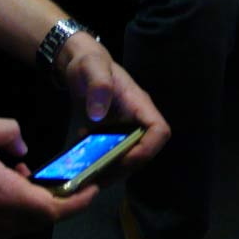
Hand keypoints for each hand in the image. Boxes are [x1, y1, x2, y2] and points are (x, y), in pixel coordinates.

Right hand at [0, 118, 96, 238]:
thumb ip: (9, 131)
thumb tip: (23, 147)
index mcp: (8, 195)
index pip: (56, 207)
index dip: (79, 200)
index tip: (93, 188)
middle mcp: (4, 220)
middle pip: (46, 216)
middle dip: (59, 198)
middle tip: (65, 179)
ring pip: (28, 221)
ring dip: (35, 202)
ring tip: (21, 176)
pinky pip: (12, 226)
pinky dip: (18, 210)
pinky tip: (3, 188)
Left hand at [58, 35, 169, 172]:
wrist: (79, 64)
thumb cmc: (89, 62)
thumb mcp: (91, 67)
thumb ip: (98, 86)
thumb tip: (98, 114)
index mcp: (139, 103)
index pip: (159, 131)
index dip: (148, 148)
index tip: (125, 157)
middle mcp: (136, 119)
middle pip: (144, 150)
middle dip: (125, 166)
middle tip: (101, 175)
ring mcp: (124, 128)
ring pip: (128, 156)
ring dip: (112, 169)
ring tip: (90, 175)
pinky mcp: (112, 134)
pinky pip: (113, 154)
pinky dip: (101, 162)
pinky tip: (83, 159)